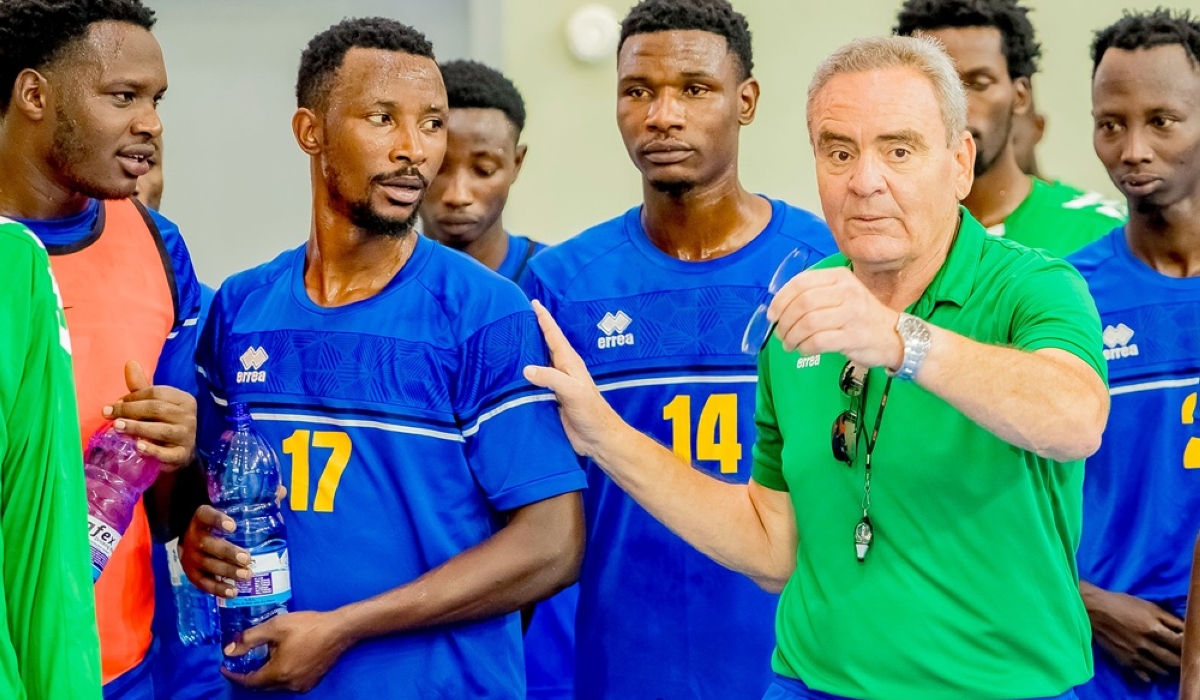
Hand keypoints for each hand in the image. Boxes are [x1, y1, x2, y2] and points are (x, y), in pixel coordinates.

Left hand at [104, 360, 196, 469]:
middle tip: (108, 414)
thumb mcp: (154, 404)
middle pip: (157, 409)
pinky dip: (152, 450)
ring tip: (117, 427)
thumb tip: (130, 362)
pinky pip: (167, 453)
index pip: (156, 393)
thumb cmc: (163, 424)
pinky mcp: (182, 455)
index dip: (132, 397)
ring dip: (136, 427)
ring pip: (160, 430)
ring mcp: (187, 436)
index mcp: (184, 399)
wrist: (180, 452)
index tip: (114, 404)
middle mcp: (189, 416)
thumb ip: (141, 387)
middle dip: (129, 410)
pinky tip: (138, 447)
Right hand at [180, 505, 248, 597]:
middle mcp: (193, 537)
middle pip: (209, 545)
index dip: (217, 519)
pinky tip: (233, 591)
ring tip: (246, 575)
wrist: (190, 538)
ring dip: (227, 571)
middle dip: (228, 552)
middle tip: (247, 558)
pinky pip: (203, 583)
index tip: (232, 525)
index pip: (205, 515)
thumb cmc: (216, 523)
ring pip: (208, 565)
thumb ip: (253, 501)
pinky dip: (218, 588)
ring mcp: (191, 557)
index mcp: (201, 518)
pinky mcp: (192, 574)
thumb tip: (281, 492)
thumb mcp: (229, 509)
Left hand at [222, 610, 353, 692]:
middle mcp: (289, 684)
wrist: (340, 629)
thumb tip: (229, 650)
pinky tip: (282, 659)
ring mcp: (302, 684)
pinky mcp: (312, 681)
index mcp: (278, 673)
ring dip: (266, 674)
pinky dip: (280, 674)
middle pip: (262, 685)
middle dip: (249, 675)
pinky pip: (289, 682)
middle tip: (241, 661)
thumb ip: (250, 638)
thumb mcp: (276, 626)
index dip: (234, 675)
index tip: (225, 668)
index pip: (249, 681)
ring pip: (276, 684)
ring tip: (262, 657)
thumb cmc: (309, 626)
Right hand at [523, 300, 625, 459]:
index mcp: (569, 363)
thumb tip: (526, 369)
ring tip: (510, 342)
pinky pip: (535, 383)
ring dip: (527, 353)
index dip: (544, 319)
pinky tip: (514, 376)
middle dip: (533, 330)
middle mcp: (562, 370)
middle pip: (545, 345)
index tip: (533, 302)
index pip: (554, 335)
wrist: (598, 438)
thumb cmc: (591, 412)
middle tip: (516, 317)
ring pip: (539, 363)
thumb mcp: (572, 392)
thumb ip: (551, 378)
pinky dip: (524, 376)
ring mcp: (557, 385)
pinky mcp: (552, 399)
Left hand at [767, 267, 902, 369]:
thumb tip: (779, 307)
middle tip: (780, 333)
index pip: (801, 283)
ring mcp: (852, 314)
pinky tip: (804, 349)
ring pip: (807, 323)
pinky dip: (805, 347)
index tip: (773, 314)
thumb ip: (814, 294)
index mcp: (839, 277)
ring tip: (789, 344)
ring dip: (792, 336)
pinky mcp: (853, 336)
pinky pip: (818, 341)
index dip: (781, 299)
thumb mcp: (841, 294)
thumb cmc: (860, 316)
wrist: (893, 336)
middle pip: (802, 304)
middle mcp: (846, 292)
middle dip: (784, 321)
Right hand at [1085, 584, 1183, 681]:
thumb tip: (1185, 630)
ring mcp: (1135, 655)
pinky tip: (1151, 669)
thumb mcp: (1149, 606)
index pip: (1179, 643)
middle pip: (1173, 660)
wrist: (1093, 610)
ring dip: (1167, 667)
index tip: (1184, 641)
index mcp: (1153, 628)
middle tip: (1177, 653)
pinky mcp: (1125, 661)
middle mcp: (1146, 645)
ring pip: (1160, 669)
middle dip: (1179, 658)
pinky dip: (1150, 674)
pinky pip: (1143, 674)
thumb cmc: (1122, 604)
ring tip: (1166, 660)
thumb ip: (1169, 619)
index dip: (1185, 643)